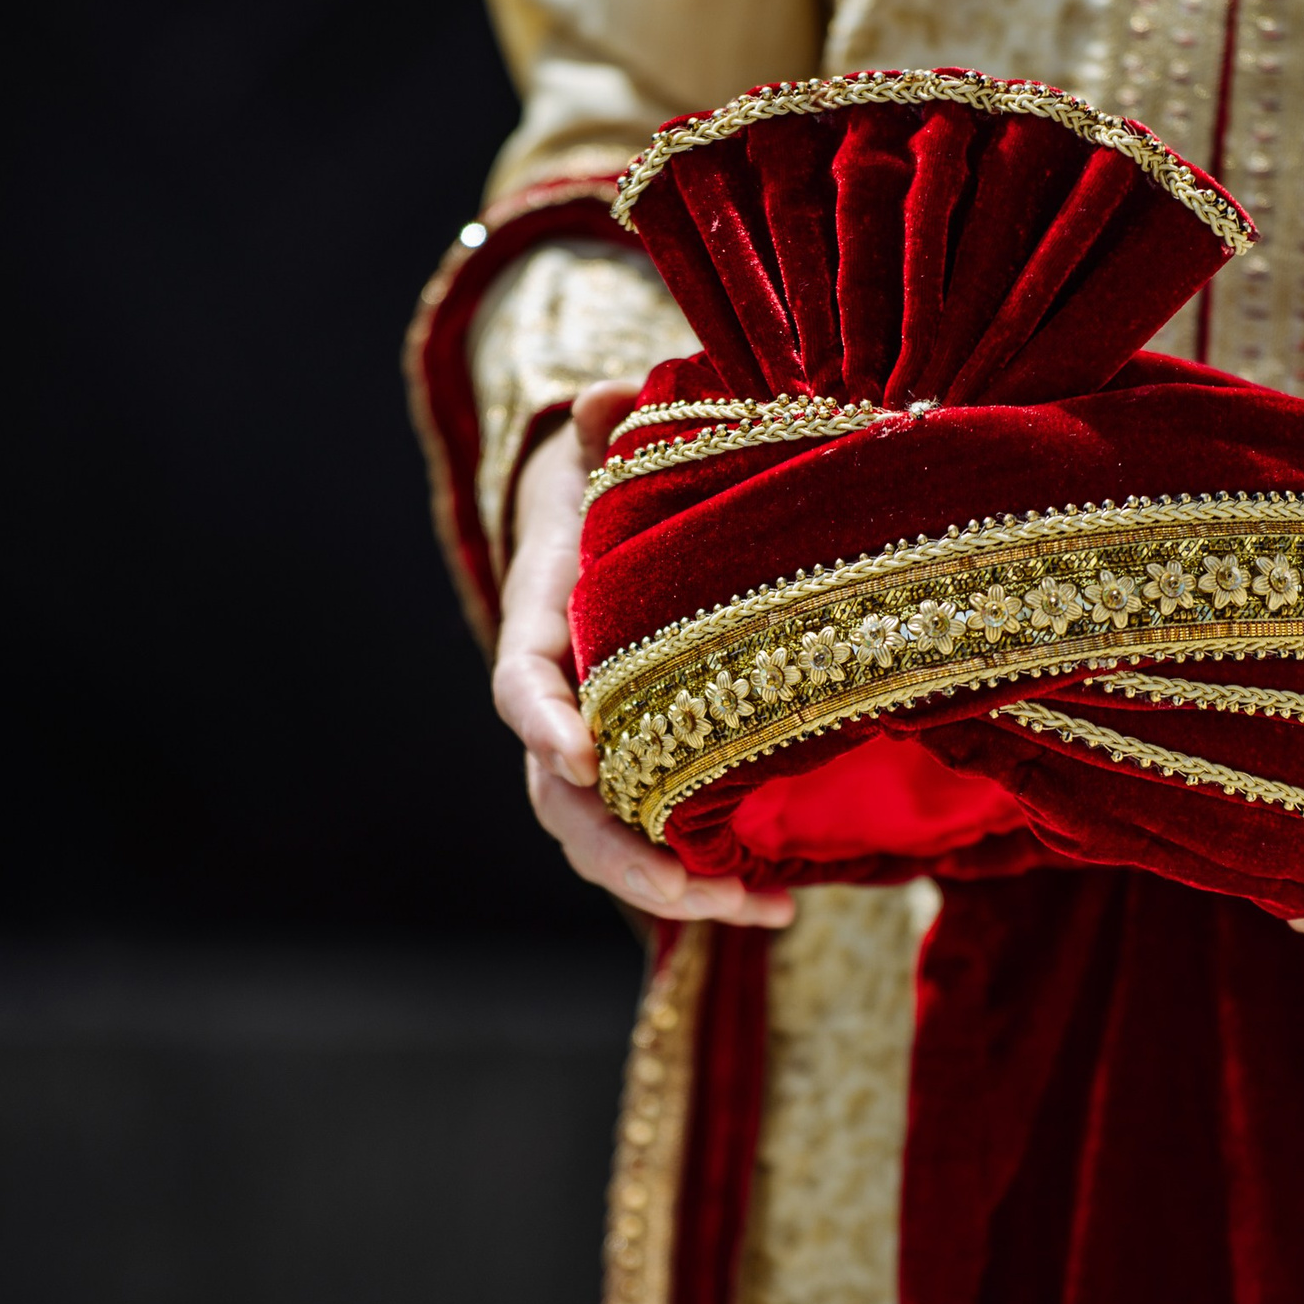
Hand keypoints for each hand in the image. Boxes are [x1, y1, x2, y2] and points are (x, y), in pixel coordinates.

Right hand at [494, 379, 794, 927]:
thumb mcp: (607, 452)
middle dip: (620, 853)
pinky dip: (711, 883)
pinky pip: (660, 845)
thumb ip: (608, 429)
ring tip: (762, 911)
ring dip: (675, 889)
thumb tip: (607, 393)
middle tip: (686, 886)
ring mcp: (597, 754)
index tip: (580, 753)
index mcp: (542, 627)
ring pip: (608, 842)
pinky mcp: (645, 780)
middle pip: (563, 799)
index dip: (542, 722)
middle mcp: (558, 707)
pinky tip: (783, 903)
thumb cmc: (610, 489)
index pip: (519, 684)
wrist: (603, 533)